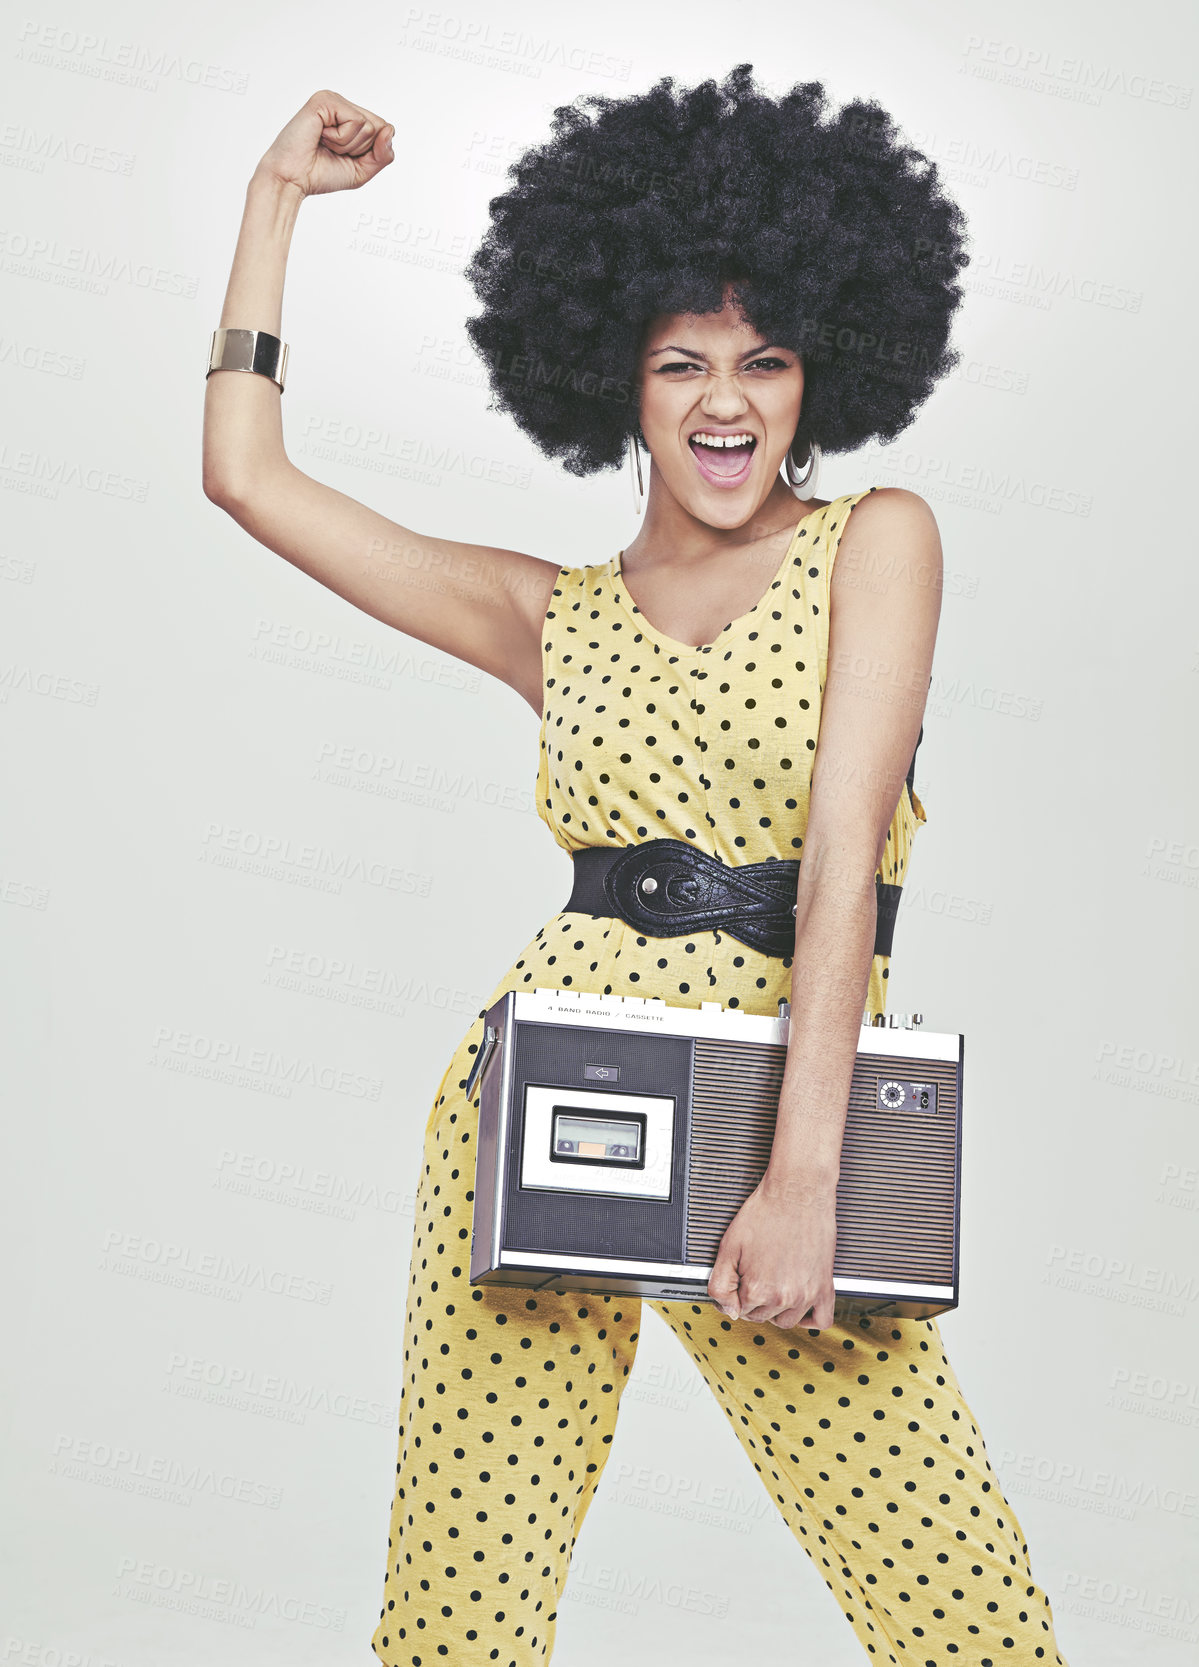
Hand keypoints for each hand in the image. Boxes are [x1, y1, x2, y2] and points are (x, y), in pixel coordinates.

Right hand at [256, 89, 394, 198]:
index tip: (344, 157)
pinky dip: (341, 139)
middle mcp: (342, 105)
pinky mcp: (325, 100)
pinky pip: (355, 122)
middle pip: (379, 127)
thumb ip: (383, 155)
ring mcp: (333, 99)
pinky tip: (321, 136)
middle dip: (360, 149)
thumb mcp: (362, 170)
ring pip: (369, 125)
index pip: (383, 130)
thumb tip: (390, 129)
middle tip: (332, 151)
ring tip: (325, 144)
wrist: (293, 179)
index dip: (371, 152)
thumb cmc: (320, 174)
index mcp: (350, 117)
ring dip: (349, 145)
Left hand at [708, 1174, 837, 1329]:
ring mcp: (806, 1295)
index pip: (738, 1311)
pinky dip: (810, 1318)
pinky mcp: (825, 1287)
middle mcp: (783, 1297)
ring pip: (786, 1321)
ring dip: (777, 1309)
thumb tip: (726, 1310)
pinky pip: (821, 1320)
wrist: (797, 1193)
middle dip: (754, 1300)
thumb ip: (720, 1284)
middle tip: (756, 1274)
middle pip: (761, 1316)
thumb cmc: (765, 1212)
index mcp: (757, 1289)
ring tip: (774, 1283)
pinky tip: (799, 1303)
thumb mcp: (728, 1246)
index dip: (734, 1294)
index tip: (738, 1281)